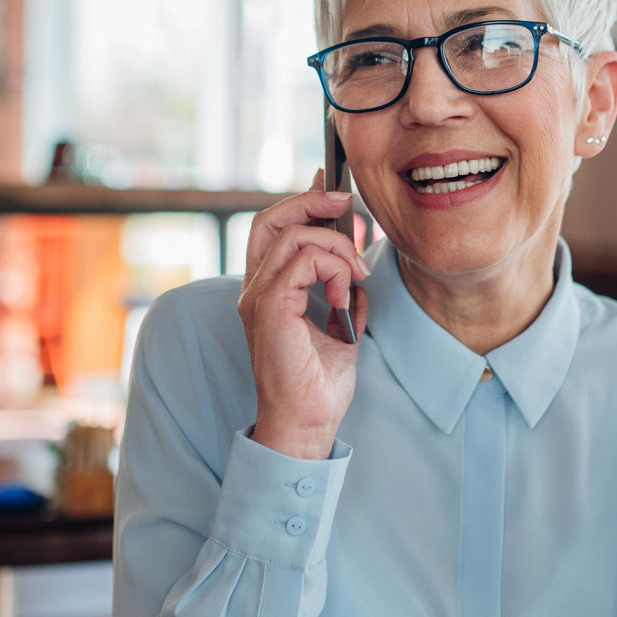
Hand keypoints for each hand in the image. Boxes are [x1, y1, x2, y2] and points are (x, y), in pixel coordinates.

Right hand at [238, 172, 371, 460]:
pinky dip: (334, 269)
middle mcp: (256, 290)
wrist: (307, 423)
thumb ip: (345, 298)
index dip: (303, 203)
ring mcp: (259, 298)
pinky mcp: (270, 308)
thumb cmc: (318, 387)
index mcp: (268, 292)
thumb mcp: (341, 331)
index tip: (336, 193)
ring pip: (294, 236)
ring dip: (337, 247)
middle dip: (312, 202)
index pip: (274, 230)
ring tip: (358, 275)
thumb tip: (360, 274)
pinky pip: (303, 261)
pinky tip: (345, 295)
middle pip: (271, 219)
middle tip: (349, 207)